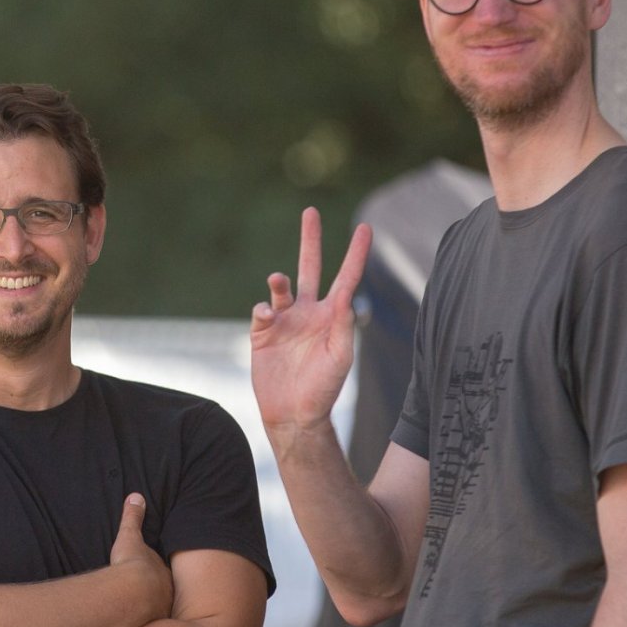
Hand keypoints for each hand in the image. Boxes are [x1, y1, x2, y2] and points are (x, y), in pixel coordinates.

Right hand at [109, 493, 171, 619]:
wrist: (132, 593)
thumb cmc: (130, 565)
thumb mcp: (130, 537)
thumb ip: (133, 518)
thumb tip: (135, 496)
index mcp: (161, 573)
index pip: (161, 574)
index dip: (156, 575)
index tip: (150, 578)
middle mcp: (167, 592)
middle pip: (165, 594)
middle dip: (160, 597)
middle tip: (151, 600)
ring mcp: (162, 612)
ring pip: (160, 613)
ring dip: (154, 616)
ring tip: (145, 621)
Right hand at [251, 208, 371, 432]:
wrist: (293, 414)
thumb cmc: (324, 388)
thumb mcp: (340, 356)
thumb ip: (343, 324)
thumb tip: (346, 293)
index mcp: (332, 316)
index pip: (346, 278)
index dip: (356, 254)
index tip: (365, 228)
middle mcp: (309, 313)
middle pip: (310, 268)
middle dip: (310, 240)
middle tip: (311, 212)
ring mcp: (285, 321)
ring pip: (281, 288)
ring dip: (279, 282)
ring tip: (278, 280)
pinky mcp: (263, 333)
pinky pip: (261, 311)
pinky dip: (263, 308)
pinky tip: (266, 315)